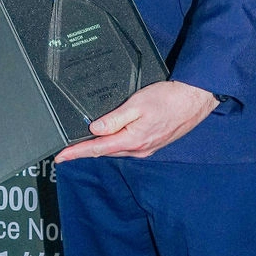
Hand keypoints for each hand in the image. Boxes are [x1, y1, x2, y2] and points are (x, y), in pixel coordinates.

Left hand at [55, 80, 218, 162]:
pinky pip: (128, 146)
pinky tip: (111, 137)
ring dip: (100, 147)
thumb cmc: (168, 98)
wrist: (195, 99)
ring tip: (84, 143)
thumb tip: (95, 129)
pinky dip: (115, 143)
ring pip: (116, 149)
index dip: (76, 153)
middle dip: (86, 150)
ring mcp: (147, 148)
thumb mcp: (137, 104)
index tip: (60, 157)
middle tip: (67, 149)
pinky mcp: (154, 143)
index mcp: (132, 140)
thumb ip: (115, 118)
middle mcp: (139, 149)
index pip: (97, 149)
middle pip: (105, 151)